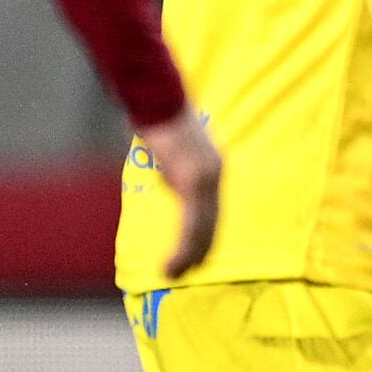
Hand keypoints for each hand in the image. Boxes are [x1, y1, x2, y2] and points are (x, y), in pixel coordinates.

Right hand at [133, 107, 222, 279]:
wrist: (156, 96)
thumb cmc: (156, 117)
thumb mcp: (169, 150)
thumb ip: (174, 170)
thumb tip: (169, 180)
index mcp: (210, 167)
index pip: (212, 212)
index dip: (203, 239)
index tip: (194, 259)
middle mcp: (214, 173)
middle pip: (212, 225)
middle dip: (199, 253)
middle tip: (181, 274)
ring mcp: (206, 177)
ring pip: (202, 230)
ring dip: (188, 257)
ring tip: (172, 274)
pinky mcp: (193, 179)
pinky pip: (192, 224)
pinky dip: (183, 248)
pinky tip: (172, 262)